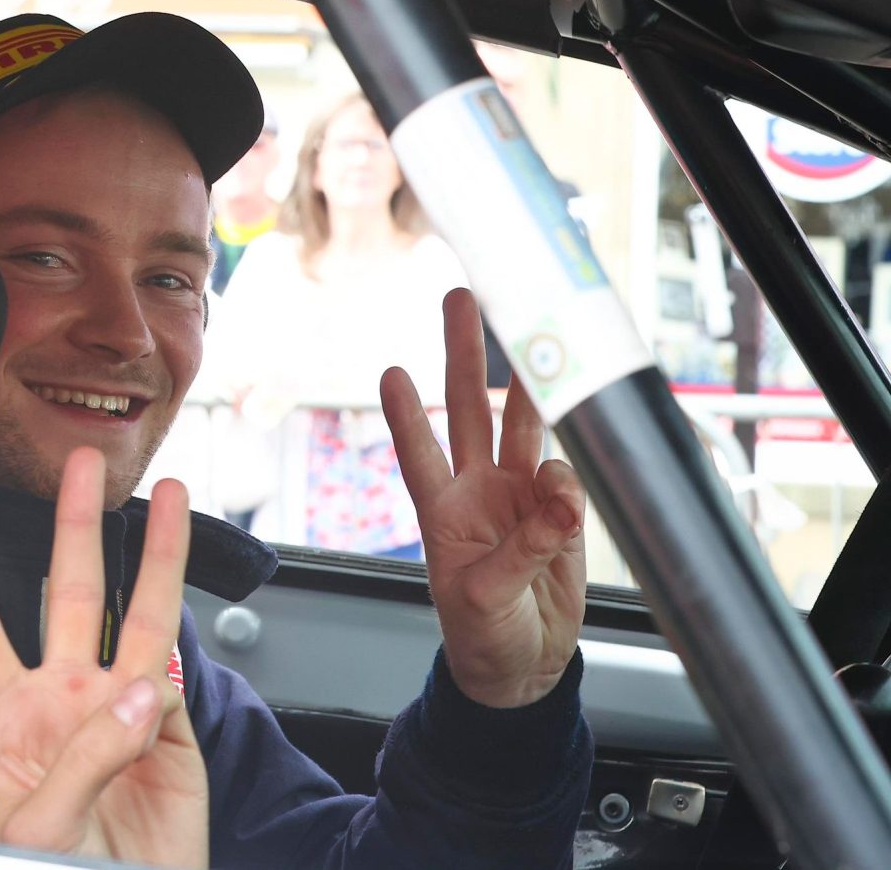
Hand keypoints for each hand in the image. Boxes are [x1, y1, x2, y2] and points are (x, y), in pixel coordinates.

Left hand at [0, 447, 207, 867]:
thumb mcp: (40, 824)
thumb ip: (88, 753)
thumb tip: (145, 689)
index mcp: (7, 717)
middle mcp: (65, 702)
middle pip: (68, 593)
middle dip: (76, 526)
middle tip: (82, 466)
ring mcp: (121, 716)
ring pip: (140, 619)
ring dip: (156, 557)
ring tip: (171, 499)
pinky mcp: (173, 743)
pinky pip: (176, 689)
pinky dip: (174, 679)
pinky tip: (162, 692)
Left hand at [381, 288, 586, 708]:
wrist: (523, 667)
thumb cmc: (482, 634)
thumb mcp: (484, 601)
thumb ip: (522, 551)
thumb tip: (559, 502)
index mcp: (441, 509)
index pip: (418, 450)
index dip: (406, 413)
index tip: (390, 372)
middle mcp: (478, 489)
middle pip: (471, 408)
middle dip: (466, 353)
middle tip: (461, 298)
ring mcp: (521, 496)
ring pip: (525, 425)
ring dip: (533, 384)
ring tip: (540, 339)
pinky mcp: (560, 513)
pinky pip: (572, 480)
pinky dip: (576, 481)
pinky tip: (570, 503)